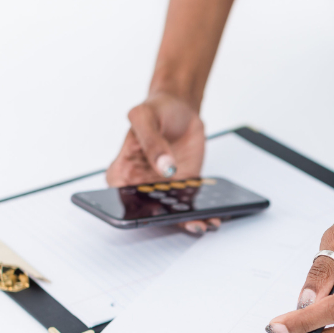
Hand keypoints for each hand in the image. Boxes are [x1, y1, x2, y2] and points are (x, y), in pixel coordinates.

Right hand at [107, 91, 218, 232]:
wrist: (180, 107)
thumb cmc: (157, 109)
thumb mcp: (146, 118)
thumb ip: (152, 142)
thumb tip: (164, 166)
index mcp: (123, 169)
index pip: (122, 197)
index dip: (135, 209)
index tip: (151, 214)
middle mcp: (142, 182)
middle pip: (149, 210)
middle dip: (165, 220)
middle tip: (183, 221)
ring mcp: (164, 186)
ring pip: (172, 211)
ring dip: (186, 220)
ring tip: (202, 224)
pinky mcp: (184, 185)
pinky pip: (190, 203)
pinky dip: (201, 211)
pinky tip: (212, 216)